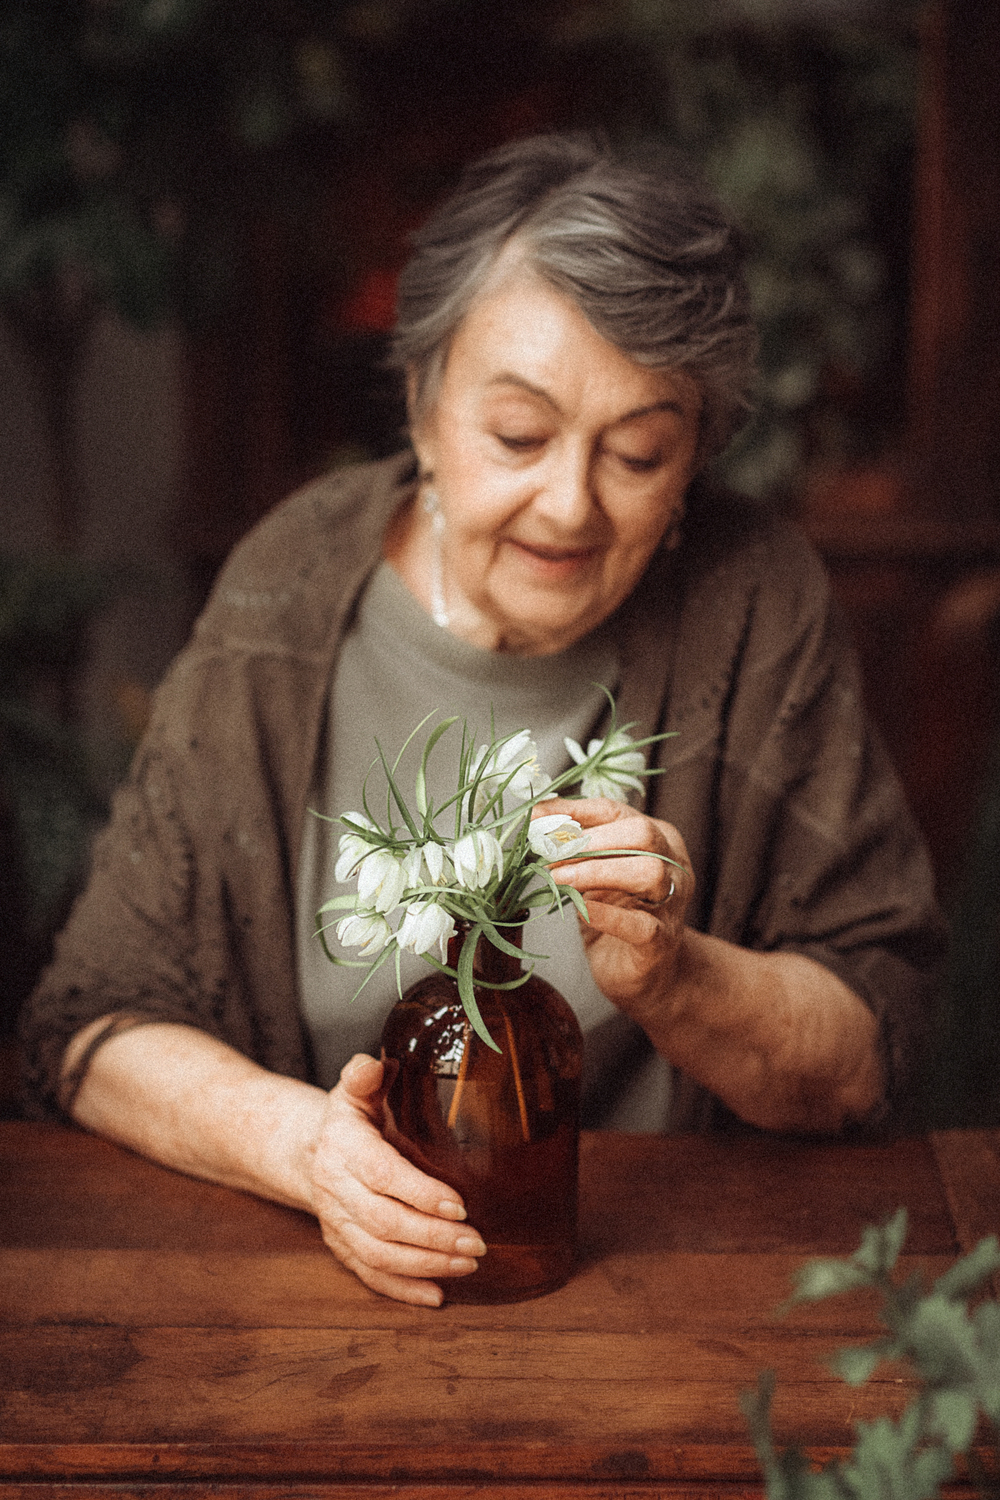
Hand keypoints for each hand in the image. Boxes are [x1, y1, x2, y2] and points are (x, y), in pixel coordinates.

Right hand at [306, 1054, 486, 1306]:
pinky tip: (437, 1296)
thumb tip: (374, 1065)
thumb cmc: (348, 1118)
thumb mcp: (353, 1089)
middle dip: (433, 1237)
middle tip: (477, 1242)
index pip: (381, 1175)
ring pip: (377, 1254)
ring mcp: (335, 1222)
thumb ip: (364, 1075)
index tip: (460, 1205)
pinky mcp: (340, 1246)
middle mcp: (335, 1188)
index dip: (419, 1194)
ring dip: (424, 1265)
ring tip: (467, 1263)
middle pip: (383, 1222)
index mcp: (343, 1146)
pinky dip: (401, 1290)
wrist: (305, 1151)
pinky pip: (367, 1274)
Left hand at [538, 797, 693, 1022]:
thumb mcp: (596, 873)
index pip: (615, 810)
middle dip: (590, 840)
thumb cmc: (617, 914)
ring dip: (597, 871)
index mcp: (657, 838)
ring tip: (559, 878)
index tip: (536, 816)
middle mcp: (672, 864)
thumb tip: (535, 821)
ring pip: (648, 871)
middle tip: (550, 853)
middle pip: (642, 833)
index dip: (573, 811)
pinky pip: (638, 924)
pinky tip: (578, 909)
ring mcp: (672, 903)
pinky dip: (605, 914)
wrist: (647, 974)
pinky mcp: (661, 941)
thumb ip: (577, 848)